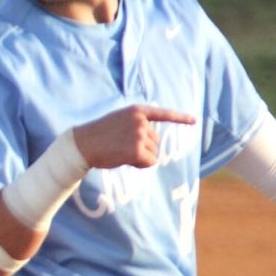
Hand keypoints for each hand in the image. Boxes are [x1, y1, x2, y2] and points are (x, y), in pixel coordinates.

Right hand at [72, 104, 196, 170]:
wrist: (82, 145)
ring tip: (120, 152)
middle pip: (156, 140)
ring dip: (140, 157)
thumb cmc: (97, 136)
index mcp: (137, 111)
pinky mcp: (137, 150)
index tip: (193, 121)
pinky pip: (150, 162)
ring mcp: (140, 135)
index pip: (163, 114)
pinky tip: (125, 160)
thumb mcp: (118, 121)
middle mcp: (142, 121)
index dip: (180, 118)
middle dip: (143, 148)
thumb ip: (135, 125)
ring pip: (153, 152)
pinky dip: (141, 164)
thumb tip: (153, 146)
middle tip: (121, 148)